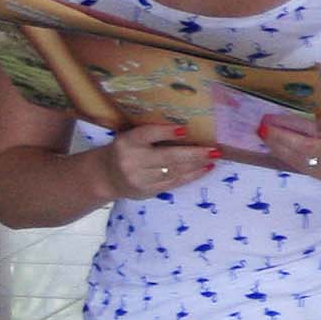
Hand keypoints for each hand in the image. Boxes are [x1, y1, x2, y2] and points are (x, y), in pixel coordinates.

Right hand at [100, 120, 218, 199]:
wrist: (106, 177)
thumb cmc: (126, 150)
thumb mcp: (131, 137)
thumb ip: (152, 133)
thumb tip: (185, 128)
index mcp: (127, 141)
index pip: (148, 134)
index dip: (166, 132)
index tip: (184, 129)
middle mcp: (132, 160)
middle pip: (167, 157)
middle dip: (193, 153)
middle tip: (214, 149)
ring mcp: (141, 178)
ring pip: (174, 171)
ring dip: (197, 165)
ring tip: (213, 157)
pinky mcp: (148, 191)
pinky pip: (174, 182)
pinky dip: (192, 175)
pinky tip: (204, 168)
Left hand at [264, 102, 320, 181]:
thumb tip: (298, 106)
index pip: (314, 128)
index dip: (291, 123)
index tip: (271, 117)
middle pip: (304, 146)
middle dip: (279, 137)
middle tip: (262, 127)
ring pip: (299, 160)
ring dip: (277, 148)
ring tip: (263, 136)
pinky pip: (300, 167)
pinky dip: (285, 157)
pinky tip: (274, 147)